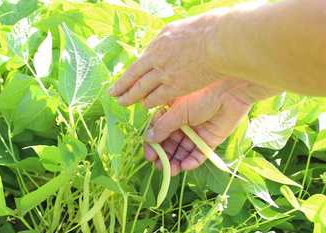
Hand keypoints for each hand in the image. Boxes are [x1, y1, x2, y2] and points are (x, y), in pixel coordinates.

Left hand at [107, 9, 226, 108]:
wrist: (219, 40)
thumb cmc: (212, 29)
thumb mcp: (185, 27)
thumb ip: (175, 37)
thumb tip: (174, 39)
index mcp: (160, 40)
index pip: (143, 57)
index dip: (134, 69)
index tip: (127, 75)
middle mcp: (157, 56)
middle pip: (134, 73)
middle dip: (122, 84)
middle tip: (113, 92)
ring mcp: (163, 72)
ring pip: (141, 87)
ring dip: (130, 96)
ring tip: (121, 102)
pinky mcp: (174, 86)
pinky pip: (156, 96)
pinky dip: (148, 102)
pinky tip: (143, 106)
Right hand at [144, 78, 278, 175]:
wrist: (231, 91)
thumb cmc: (202, 94)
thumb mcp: (177, 111)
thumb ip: (163, 127)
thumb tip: (148, 139)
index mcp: (172, 111)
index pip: (158, 129)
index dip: (153, 143)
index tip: (150, 156)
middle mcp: (183, 121)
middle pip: (170, 142)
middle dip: (165, 155)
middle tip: (159, 167)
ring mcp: (197, 131)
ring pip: (184, 150)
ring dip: (176, 161)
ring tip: (171, 171)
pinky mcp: (210, 139)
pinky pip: (199, 153)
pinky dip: (192, 160)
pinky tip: (185, 166)